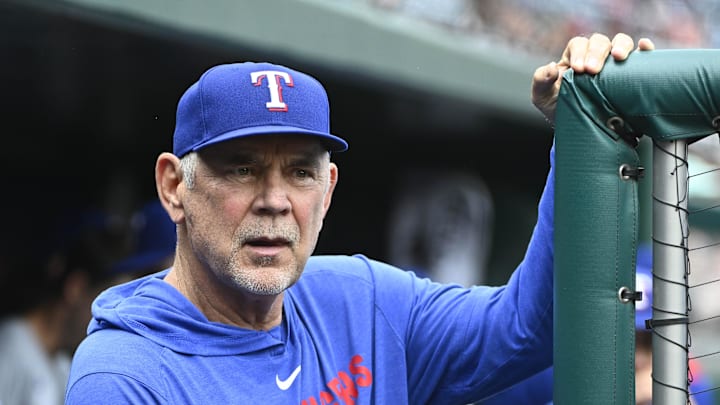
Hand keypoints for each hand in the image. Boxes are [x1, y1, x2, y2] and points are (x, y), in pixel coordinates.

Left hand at [532, 33, 654, 124]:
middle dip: (596, 53)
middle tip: (593, 70)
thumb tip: (551, 67)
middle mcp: (596, 56)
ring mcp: (615, 64)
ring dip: (621, 46)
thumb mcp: (543, 98)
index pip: (578, 44)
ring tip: (619, 58)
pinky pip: (642, 56)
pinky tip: (644, 48)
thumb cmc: (560, 109)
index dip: (579, 52)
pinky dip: (645, 49)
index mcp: (574, 56)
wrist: (581, 129)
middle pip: (599, 42)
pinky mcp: (631, 74)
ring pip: (621, 42)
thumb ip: (541, 81)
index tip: (579, 69)